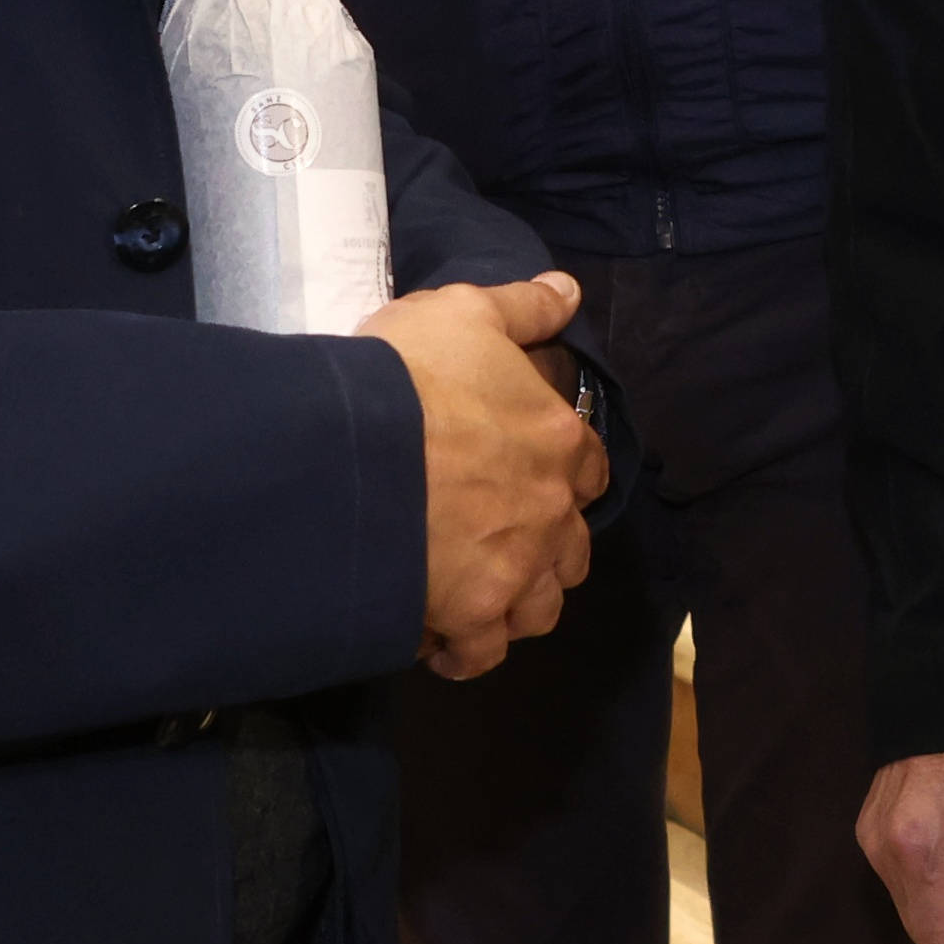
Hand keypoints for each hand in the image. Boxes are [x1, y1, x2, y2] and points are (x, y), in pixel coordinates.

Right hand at [381, 273, 603, 679]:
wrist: (355, 451)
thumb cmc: (411, 374)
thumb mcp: (465, 312)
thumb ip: (523, 307)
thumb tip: (569, 292)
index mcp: (559, 441)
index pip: (589, 465)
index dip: (565, 472)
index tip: (535, 473)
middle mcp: (553, 512)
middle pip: (573, 548)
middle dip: (547, 547)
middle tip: (500, 538)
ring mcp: (518, 569)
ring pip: (541, 607)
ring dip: (517, 601)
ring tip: (477, 593)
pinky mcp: (474, 616)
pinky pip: (484, 650)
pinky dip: (469, 650)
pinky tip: (443, 639)